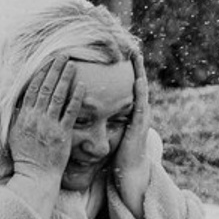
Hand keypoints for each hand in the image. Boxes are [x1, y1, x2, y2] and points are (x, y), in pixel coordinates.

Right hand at [8, 56, 83, 189]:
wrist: (34, 176)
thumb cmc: (25, 157)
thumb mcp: (15, 136)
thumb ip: (17, 118)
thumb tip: (18, 103)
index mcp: (23, 118)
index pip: (31, 90)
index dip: (40, 74)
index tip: (47, 62)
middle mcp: (35, 119)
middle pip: (45, 88)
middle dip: (54, 69)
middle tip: (62, 55)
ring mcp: (49, 126)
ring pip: (58, 96)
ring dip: (65, 77)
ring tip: (72, 63)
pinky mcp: (62, 134)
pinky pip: (70, 112)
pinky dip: (76, 97)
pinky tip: (82, 85)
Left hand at [112, 49, 150, 218]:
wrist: (127, 172)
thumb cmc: (113, 155)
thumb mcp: (103, 133)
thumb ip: (97, 121)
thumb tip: (77, 114)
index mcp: (125, 112)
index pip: (121, 87)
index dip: (117, 72)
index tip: (112, 55)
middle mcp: (134, 110)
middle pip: (133, 82)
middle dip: (132, 65)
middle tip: (128, 46)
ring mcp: (139, 116)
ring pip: (140, 88)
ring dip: (139, 71)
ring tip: (135, 55)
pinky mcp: (140, 124)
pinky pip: (141, 103)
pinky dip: (140, 90)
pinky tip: (138, 79)